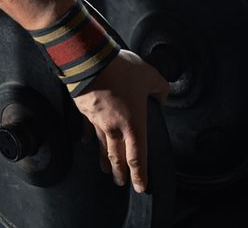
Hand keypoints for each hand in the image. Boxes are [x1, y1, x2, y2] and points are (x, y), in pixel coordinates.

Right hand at [74, 49, 168, 192]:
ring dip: (105, 160)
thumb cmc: (122, 70)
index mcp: (133, 124)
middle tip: (121, 183)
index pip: (137, 157)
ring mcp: (97, 122)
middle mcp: (114, 128)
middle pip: (118, 157)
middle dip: (121, 173)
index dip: (139, 175)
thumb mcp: (150, 76)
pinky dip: (88, 138)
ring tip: (106, 170)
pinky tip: (86, 143)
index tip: (141, 187)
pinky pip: (87, 129)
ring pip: (101, 147)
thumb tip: (163, 97)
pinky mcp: (85, 112)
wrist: (90, 61)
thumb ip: (160, 89)